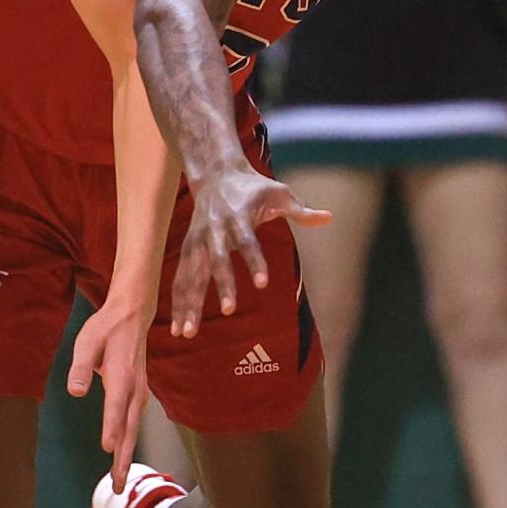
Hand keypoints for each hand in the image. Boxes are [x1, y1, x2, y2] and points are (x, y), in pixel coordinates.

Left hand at [67, 293, 151, 491]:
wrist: (131, 316)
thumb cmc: (105, 329)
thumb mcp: (86, 341)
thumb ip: (80, 367)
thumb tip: (74, 392)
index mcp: (121, 375)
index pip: (115, 405)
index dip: (111, 427)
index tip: (108, 448)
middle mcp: (134, 389)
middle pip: (129, 428)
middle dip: (123, 458)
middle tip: (118, 486)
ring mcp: (138, 393)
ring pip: (133, 430)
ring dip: (127, 456)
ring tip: (120, 482)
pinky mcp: (138, 395)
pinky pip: (133, 424)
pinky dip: (129, 443)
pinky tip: (122, 458)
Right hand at [171, 169, 330, 337]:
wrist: (216, 174)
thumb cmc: (253, 188)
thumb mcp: (279, 193)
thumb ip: (301, 210)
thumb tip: (329, 217)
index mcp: (238, 216)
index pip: (247, 241)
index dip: (255, 261)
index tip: (263, 284)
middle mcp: (214, 230)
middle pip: (217, 261)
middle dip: (223, 286)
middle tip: (229, 311)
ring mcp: (198, 241)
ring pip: (192, 275)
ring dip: (189, 303)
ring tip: (189, 333)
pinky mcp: (189, 250)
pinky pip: (181, 279)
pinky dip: (178, 303)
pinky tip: (178, 328)